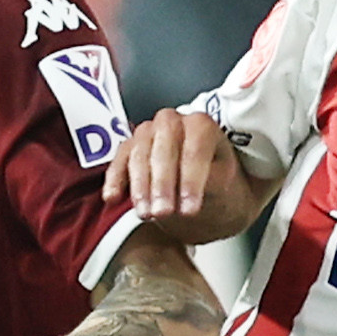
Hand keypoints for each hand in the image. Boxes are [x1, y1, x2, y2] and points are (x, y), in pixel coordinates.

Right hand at [102, 108, 267, 239]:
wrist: (205, 187)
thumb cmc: (217, 183)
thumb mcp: (224, 185)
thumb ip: (210, 183)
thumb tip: (191, 190)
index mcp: (202, 125)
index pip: (195, 149)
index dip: (191, 180)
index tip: (190, 209)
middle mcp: (173, 122)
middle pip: (164, 148)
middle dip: (162, 183)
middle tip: (163, 213)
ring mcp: (149, 132)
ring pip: (139, 153)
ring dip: (140, 186)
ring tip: (146, 214)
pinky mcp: (130, 147)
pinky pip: (119, 159)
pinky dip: (114, 180)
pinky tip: (112, 199)